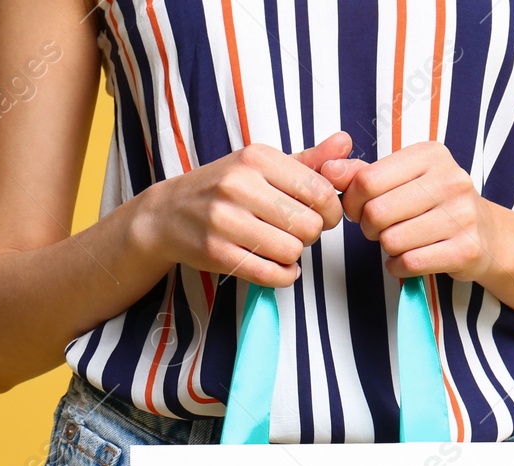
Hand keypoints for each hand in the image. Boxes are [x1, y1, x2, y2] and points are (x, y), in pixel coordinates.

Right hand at [135, 132, 353, 286]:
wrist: (167, 213)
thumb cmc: (223, 188)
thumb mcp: (262, 165)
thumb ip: (308, 160)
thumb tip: (346, 143)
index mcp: (257, 158)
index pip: (320, 190)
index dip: (331, 210)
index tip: (322, 215)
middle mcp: (239, 186)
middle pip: (309, 225)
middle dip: (311, 234)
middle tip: (296, 232)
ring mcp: (225, 220)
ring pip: (292, 251)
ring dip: (294, 255)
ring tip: (281, 246)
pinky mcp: (217, 253)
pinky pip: (272, 274)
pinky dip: (284, 276)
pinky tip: (277, 266)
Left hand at [321, 141, 505, 281]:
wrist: (488, 235)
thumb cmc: (435, 205)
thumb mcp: (402, 179)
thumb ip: (362, 174)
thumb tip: (327, 169)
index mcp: (430, 155)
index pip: (367, 180)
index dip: (352, 202)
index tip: (360, 209)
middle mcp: (450, 180)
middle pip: (376, 212)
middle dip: (370, 227)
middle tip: (381, 229)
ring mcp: (462, 216)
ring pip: (392, 240)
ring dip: (387, 248)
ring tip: (401, 241)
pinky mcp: (465, 249)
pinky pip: (409, 264)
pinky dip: (399, 267)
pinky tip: (408, 259)